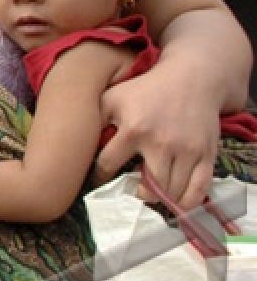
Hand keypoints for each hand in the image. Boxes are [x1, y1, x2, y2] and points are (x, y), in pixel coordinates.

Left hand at [98, 62, 219, 207]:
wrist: (191, 79)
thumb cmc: (147, 89)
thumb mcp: (113, 97)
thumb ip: (94, 118)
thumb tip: (74, 137)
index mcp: (132, 129)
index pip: (108, 165)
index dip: (100, 177)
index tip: (100, 180)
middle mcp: (160, 143)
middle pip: (148, 188)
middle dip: (138, 195)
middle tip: (133, 191)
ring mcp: (186, 150)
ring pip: (173, 192)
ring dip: (161, 199)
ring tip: (152, 193)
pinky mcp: (206, 154)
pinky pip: (199, 189)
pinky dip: (187, 201)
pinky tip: (177, 201)